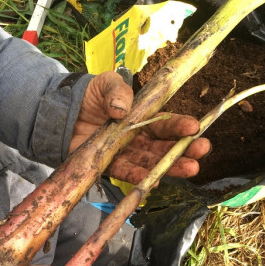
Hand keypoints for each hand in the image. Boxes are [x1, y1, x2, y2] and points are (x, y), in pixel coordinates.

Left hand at [70, 71, 210, 184]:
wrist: (62, 114)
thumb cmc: (88, 98)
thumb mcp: (104, 84)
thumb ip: (116, 90)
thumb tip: (121, 108)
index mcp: (144, 117)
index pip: (166, 123)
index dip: (180, 125)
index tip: (194, 127)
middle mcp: (138, 138)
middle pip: (164, 146)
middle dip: (185, 149)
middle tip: (202, 151)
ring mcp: (125, 153)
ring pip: (151, 163)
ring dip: (170, 167)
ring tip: (190, 169)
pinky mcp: (109, 165)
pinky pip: (126, 173)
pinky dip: (139, 177)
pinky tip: (155, 181)